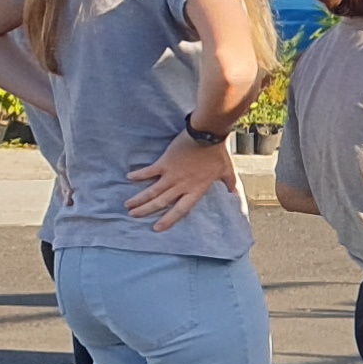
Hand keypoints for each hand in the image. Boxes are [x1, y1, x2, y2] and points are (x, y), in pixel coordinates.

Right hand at [122, 134, 236, 229]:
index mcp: (195, 190)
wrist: (207, 135)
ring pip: (152, 191)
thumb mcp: (227, 171)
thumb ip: (229, 184)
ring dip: (139, 199)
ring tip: (128, 205)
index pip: (180, 210)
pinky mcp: (164, 163)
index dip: (168, 220)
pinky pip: (148, 171)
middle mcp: (181, 186)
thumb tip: (234, 193)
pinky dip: (138, 175)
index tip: (157, 228)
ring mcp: (171, 175)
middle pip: (160, 203)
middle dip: (146, 210)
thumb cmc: (218, 154)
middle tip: (133, 216)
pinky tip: (128, 178)